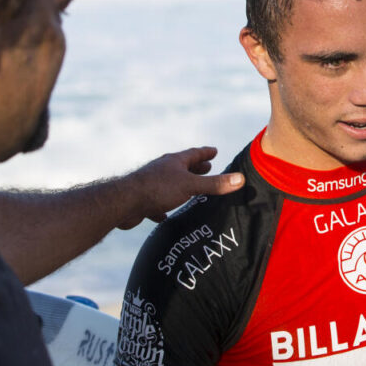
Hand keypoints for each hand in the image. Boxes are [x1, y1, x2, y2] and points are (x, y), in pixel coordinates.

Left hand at [119, 146, 243, 228]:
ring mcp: (151, 184)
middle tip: (207, 166)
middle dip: (195, 167)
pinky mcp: (143, 201)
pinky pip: (156, 203)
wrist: (124, 203)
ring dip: (180, 186)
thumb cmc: (158, 189)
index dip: (205, 153)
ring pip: (170, 184)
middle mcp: (162, 170)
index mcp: (174, 162)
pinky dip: (164, 207)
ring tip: (190, 190)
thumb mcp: (191, 186)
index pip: (194, 154)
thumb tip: (240, 179)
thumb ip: (215, 184)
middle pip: (182, 167)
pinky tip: (165, 215)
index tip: (214, 150)